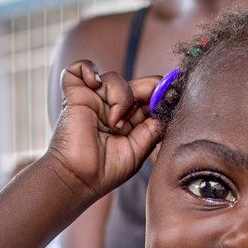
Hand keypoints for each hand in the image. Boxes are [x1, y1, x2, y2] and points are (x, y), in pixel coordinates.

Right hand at [46, 60, 161, 199]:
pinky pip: (78, 68)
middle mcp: (113, 107)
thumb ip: (153, 129)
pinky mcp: (75, 95)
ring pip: (114, 78)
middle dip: (148, 89)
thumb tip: (167, 107)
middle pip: (134, 83)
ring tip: (115, 123)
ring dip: (121, 97)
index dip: (162, 92)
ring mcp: (94, 100)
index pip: (149, 97)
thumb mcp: (139, 150)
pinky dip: (87, 69)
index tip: (173, 94)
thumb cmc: (106, 171)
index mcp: (130, 120)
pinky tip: (94, 84)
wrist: (78, 179)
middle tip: (154, 99)